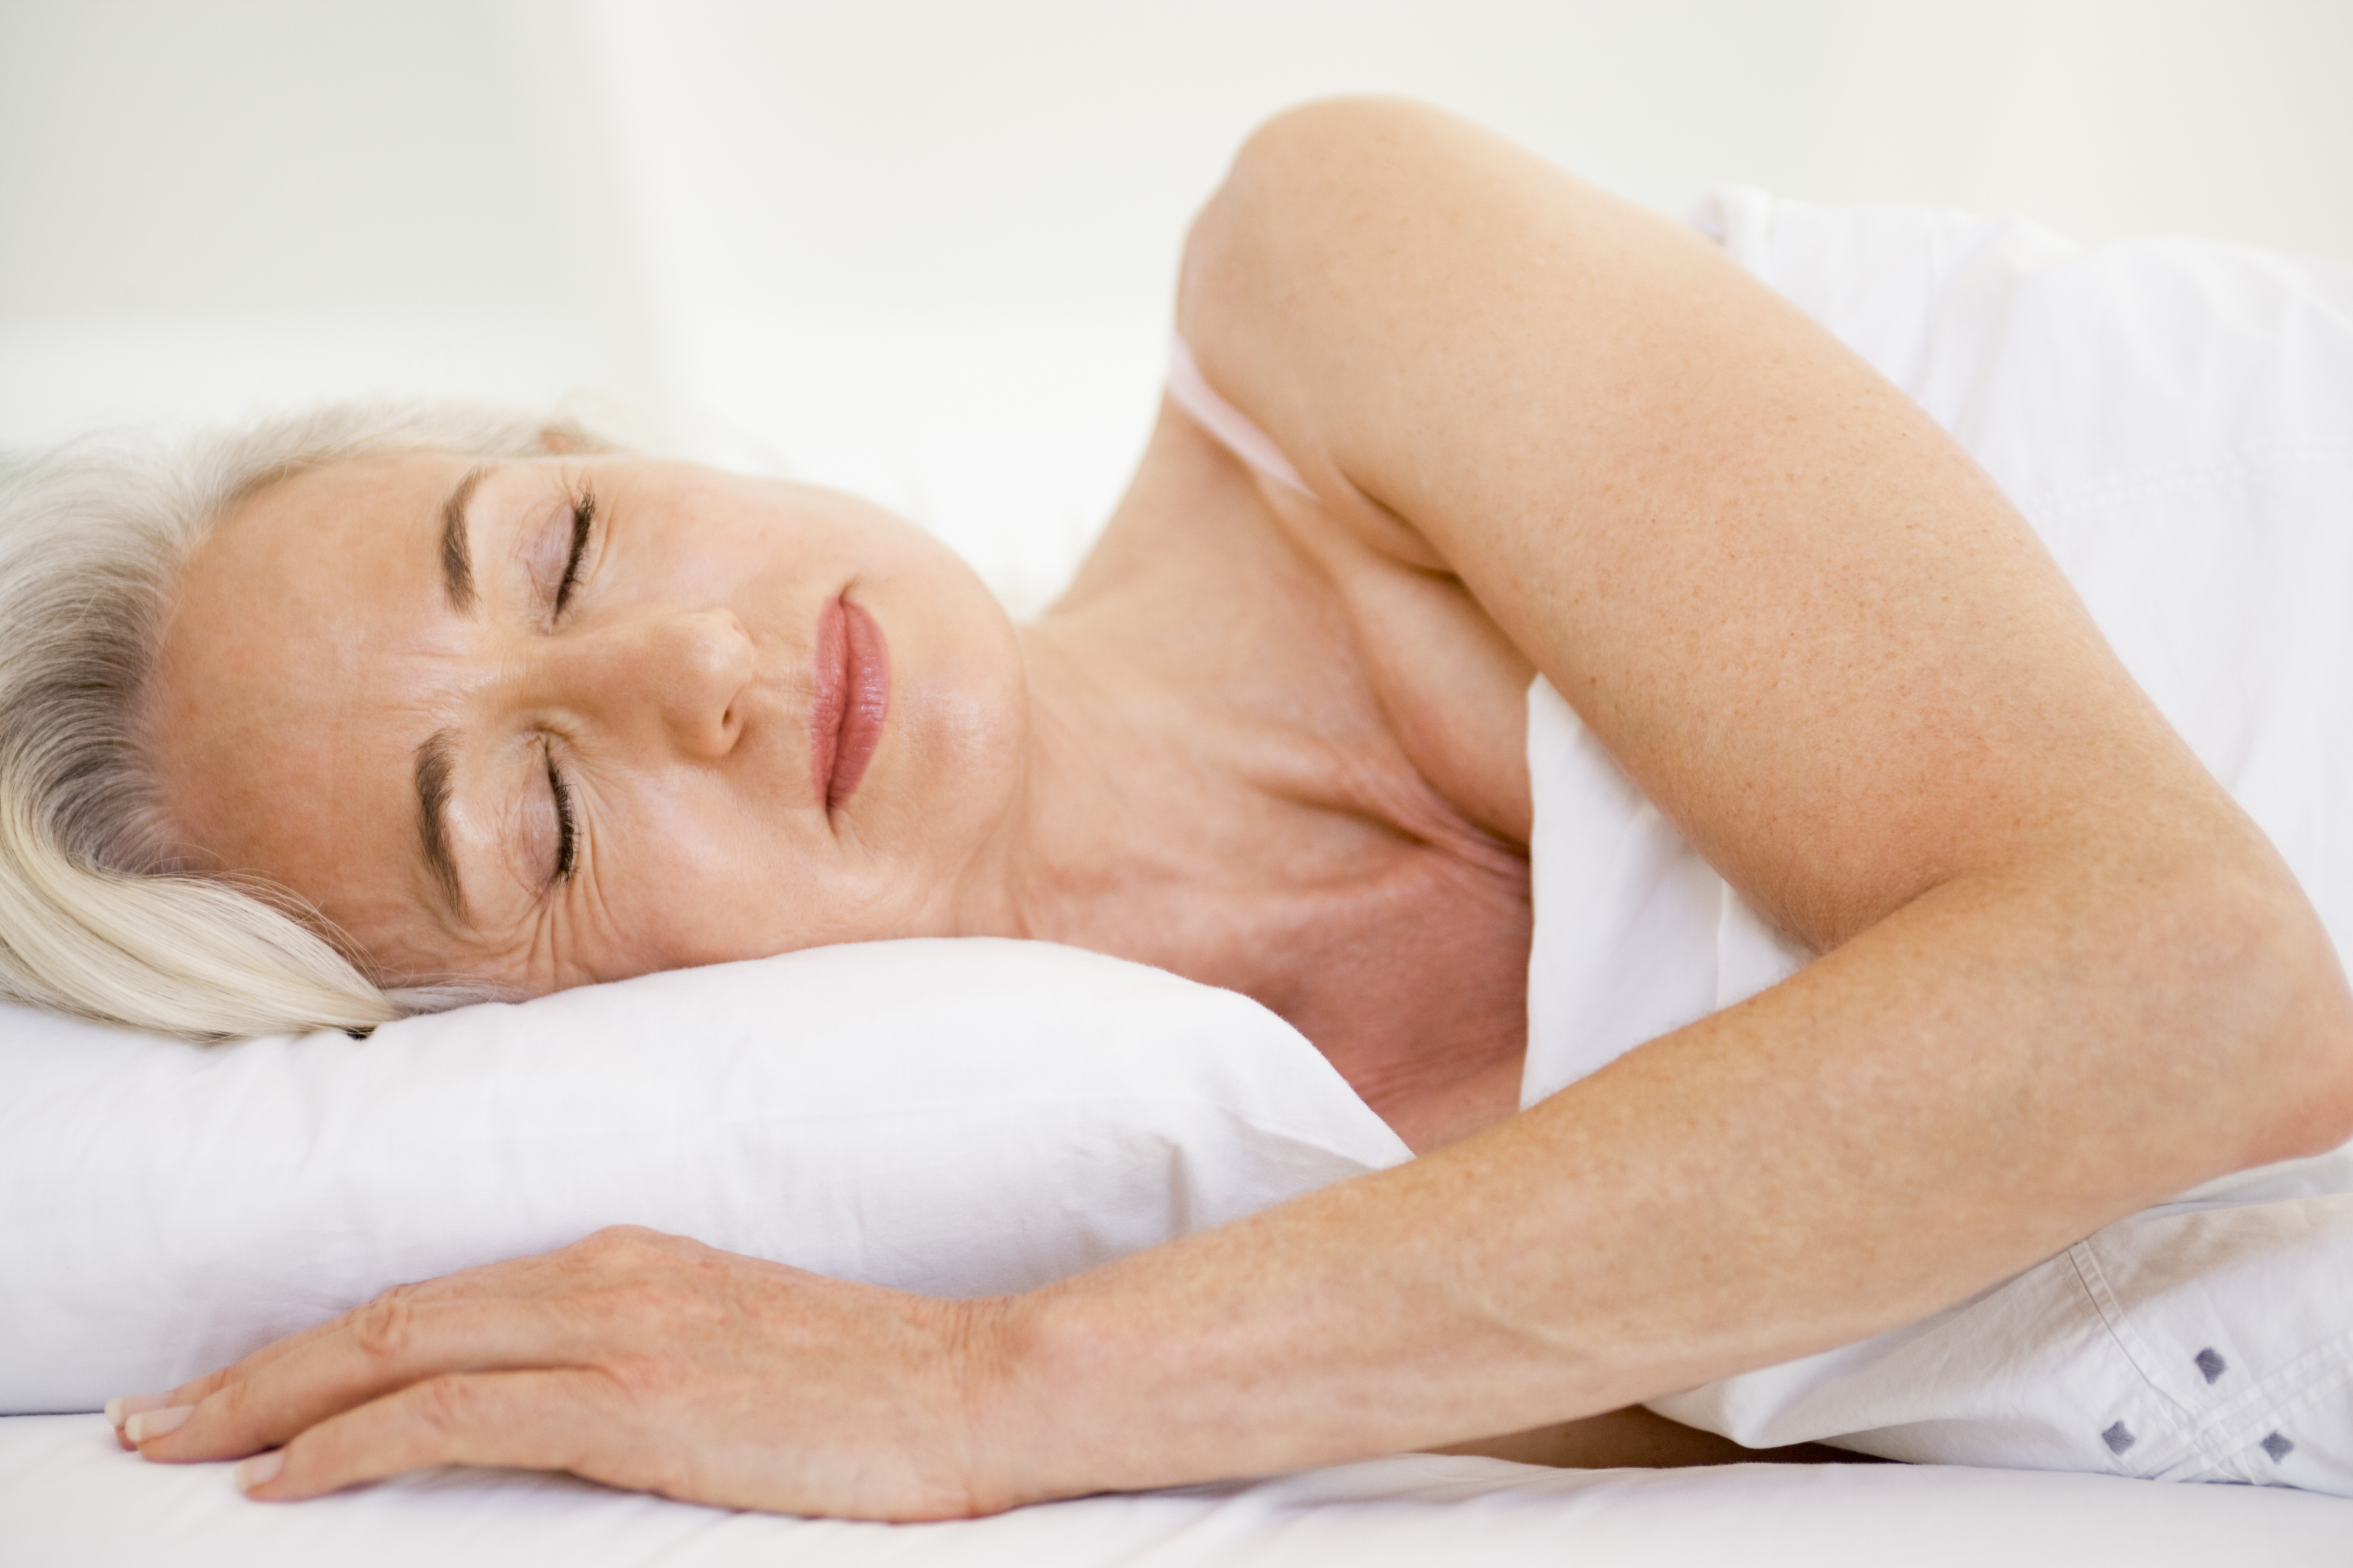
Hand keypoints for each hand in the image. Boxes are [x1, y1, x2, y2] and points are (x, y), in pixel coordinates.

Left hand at [110, 1226, 1017, 1518]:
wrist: (978, 1383)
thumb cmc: (873, 1385)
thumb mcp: (736, 1349)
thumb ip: (639, 1353)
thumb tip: (561, 1402)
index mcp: (628, 1262)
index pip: (440, 1300)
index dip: (326, 1343)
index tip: (245, 1385)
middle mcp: (604, 1277)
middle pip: (391, 1314)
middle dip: (260, 1367)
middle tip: (162, 1415)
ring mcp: (616, 1334)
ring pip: (397, 1351)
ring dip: (272, 1400)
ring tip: (186, 1445)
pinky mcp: (632, 1400)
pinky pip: (452, 1413)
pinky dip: (349, 1440)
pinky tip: (288, 1476)